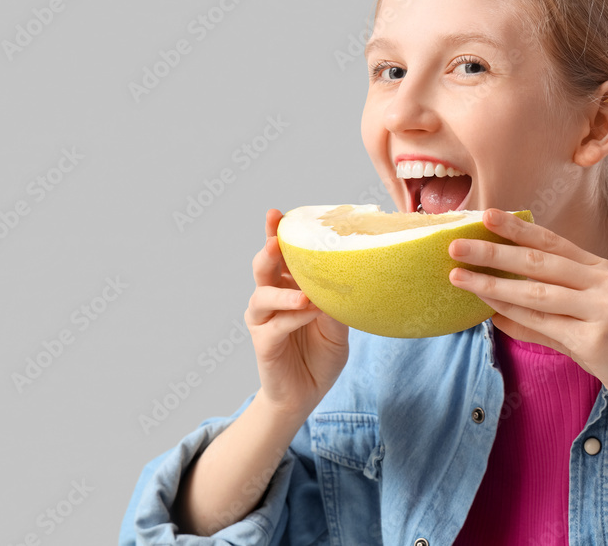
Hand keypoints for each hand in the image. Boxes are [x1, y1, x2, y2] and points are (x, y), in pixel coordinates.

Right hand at [244, 209, 348, 415]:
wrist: (306, 394)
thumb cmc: (321, 354)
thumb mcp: (337, 326)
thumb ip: (335, 303)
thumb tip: (345, 278)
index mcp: (289, 286)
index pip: (281, 255)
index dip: (275, 233)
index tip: (277, 213)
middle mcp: (271, 297)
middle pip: (263, 267)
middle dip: (268, 249)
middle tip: (274, 240)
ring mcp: (264, 319)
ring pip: (263, 294)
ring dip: (284, 291)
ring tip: (305, 294)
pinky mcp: (263, 342)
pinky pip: (276, 324)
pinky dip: (293, 316)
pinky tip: (308, 312)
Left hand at [447, 208, 607, 423]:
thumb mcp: (585, 322)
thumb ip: (542, 317)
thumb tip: (495, 312)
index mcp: (600, 270)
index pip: (551, 242)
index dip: (517, 227)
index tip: (486, 214)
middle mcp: (602, 282)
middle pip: (538, 261)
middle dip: (493, 251)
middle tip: (457, 245)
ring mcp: (601, 309)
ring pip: (536, 291)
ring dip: (493, 283)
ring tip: (459, 277)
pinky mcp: (596, 339)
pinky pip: (545, 324)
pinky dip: (513, 316)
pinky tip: (488, 311)